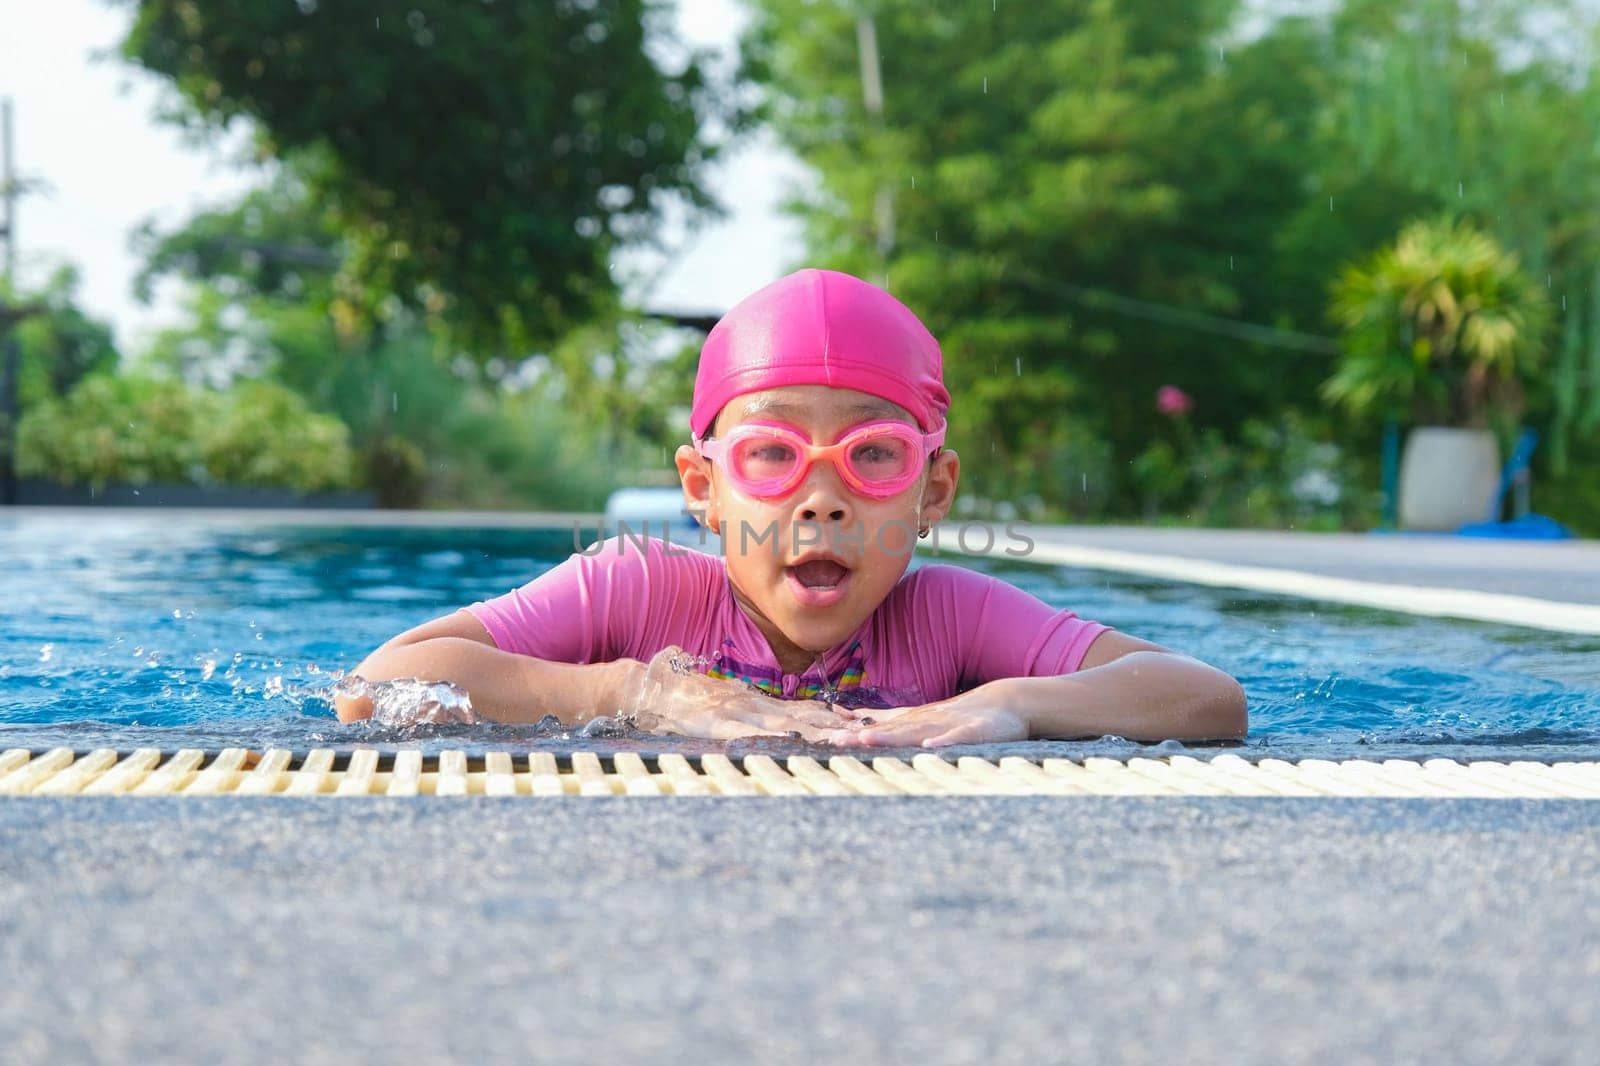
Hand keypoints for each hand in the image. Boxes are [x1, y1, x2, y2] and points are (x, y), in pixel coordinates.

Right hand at [615, 646, 853, 741]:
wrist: (655, 688)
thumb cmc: (690, 698)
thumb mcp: (729, 703)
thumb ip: (753, 712)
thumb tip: (779, 722)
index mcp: (759, 702)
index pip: (804, 708)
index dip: (832, 715)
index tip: (860, 721)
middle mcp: (755, 706)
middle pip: (803, 717)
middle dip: (835, 725)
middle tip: (865, 732)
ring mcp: (738, 713)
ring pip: (784, 724)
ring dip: (814, 733)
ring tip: (840, 739)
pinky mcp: (718, 723)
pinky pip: (748, 732)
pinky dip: (770, 738)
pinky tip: (788, 743)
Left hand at [824, 686, 1029, 747]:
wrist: (1008, 702)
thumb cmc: (966, 716)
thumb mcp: (928, 720)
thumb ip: (898, 725)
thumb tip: (861, 727)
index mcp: (916, 721)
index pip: (881, 725)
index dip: (854, 731)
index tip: (828, 738)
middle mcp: (927, 721)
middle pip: (890, 729)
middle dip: (863, 735)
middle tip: (836, 742)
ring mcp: (949, 726)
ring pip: (916, 731)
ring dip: (892, 736)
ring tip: (868, 739)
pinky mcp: (973, 732)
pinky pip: (956, 738)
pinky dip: (942, 742)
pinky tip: (929, 747)